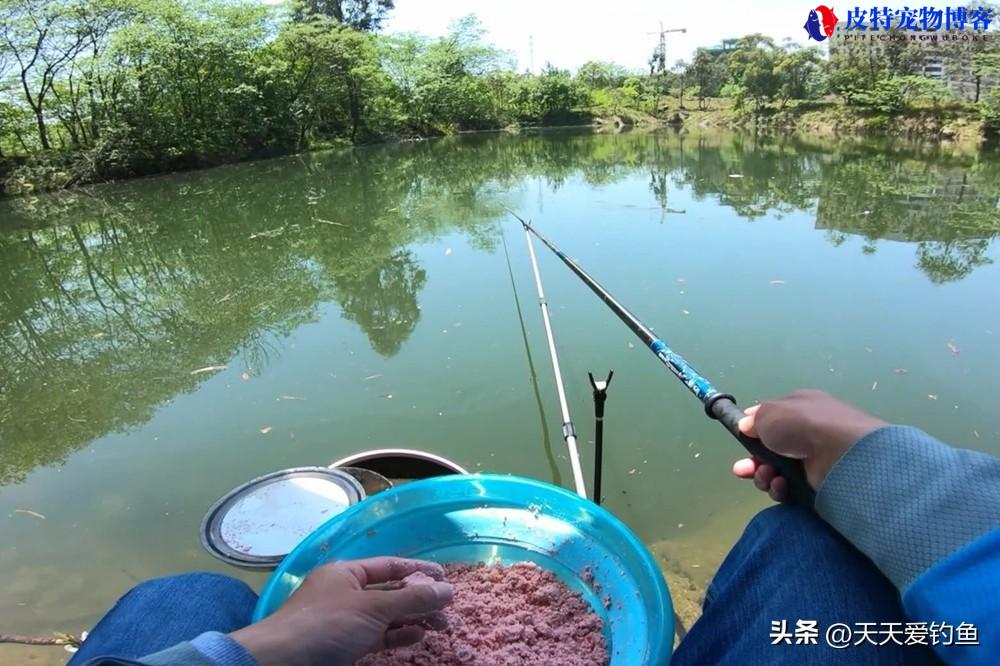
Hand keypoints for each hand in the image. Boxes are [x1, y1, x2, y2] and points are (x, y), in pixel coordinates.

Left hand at [230, 557, 452, 665]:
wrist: (282, 663)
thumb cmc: (326, 625)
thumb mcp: (372, 608)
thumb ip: (412, 599)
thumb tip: (447, 590)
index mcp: (346, 572)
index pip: (390, 566)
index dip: (418, 570)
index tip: (445, 577)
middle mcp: (345, 592)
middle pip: (390, 591)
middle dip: (420, 599)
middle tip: (448, 609)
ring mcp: (344, 620)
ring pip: (386, 615)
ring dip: (413, 619)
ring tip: (440, 625)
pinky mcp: (344, 644)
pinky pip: (377, 635)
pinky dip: (398, 635)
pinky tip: (417, 636)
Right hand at [732, 389, 885, 501]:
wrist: (842, 453)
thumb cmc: (804, 425)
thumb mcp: (771, 412)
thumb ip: (755, 418)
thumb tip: (747, 424)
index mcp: (800, 408)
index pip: (771, 418)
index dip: (754, 429)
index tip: (742, 437)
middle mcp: (807, 432)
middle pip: (770, 449)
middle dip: (753, 461)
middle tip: (743, 470)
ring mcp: (813, 459)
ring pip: (776, 470)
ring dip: (764, 476)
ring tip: (766, 478)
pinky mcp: (817, 483)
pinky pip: (789, 487)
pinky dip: (780, 488)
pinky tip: (781, 485)